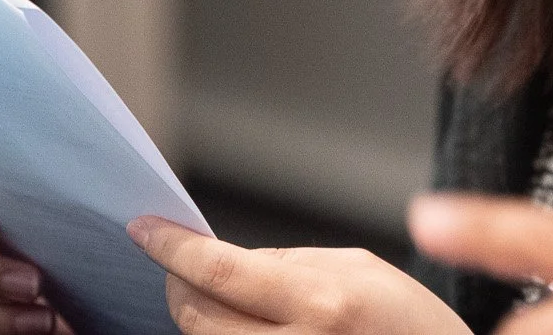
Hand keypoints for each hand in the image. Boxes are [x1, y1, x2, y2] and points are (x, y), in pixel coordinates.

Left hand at [128, 215, 471, 334]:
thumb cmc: (409, 323)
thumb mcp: (360, 270)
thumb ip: (288, 263)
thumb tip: (226, 262)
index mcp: (322, 304)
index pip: (220, 272)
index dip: (173, 247)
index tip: (142, 228)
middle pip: (195, 317)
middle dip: (178, 284)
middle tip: (182, 266)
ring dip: (198, 316)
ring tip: (220, 298)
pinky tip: (238, 322)